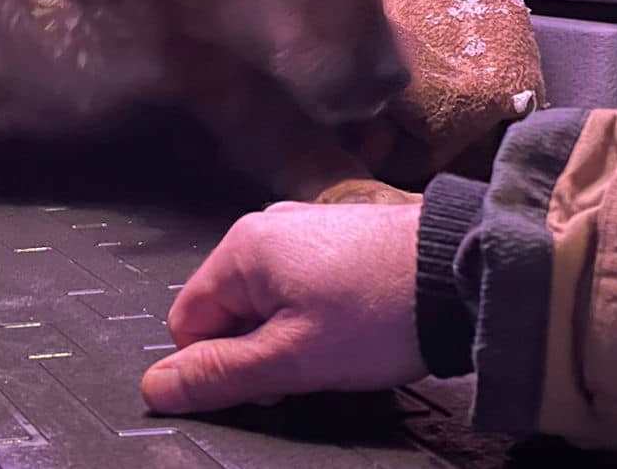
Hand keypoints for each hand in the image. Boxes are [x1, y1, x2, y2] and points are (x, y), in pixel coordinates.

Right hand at [140, 201, 425, 413]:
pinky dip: (320, 315)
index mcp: (240, 250)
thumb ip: (220, 375)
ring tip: (341, 349)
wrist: (463, 272)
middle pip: (228, 309)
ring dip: (291, 335)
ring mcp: (305, 228)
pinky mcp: (339, 236)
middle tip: (309, 371)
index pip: (187, 322)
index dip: (218, 366)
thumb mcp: (291, 359)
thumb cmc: (377, 314)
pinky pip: (303, 285)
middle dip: (258, 351)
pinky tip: (358, 326)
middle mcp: (265, 227)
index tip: (269, 385)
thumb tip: (153, 387)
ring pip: (269, 301)